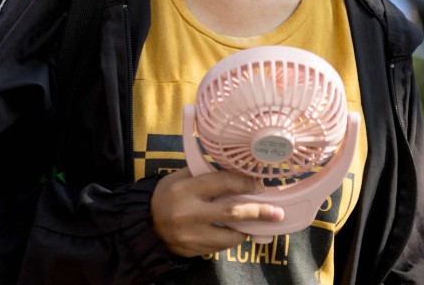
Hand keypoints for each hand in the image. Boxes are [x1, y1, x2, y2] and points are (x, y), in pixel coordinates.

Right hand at [150, 168, 283, 257]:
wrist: (146, 224)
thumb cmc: (166, 196)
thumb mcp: (179, 178)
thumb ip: (204, 175)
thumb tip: (236, 173)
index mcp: (185, 189)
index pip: (222, 183)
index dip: (244, 183)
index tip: (258, 186)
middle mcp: (188, 212)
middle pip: (232, 212)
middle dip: (258, 212)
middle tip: (276, 213)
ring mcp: (190, 235)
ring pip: (230, 236)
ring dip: (247, 230)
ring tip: (257, 226)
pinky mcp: (193, 250)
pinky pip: (221, 247)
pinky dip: (232, 239)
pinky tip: (236, 233)